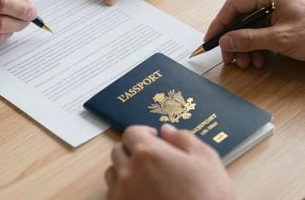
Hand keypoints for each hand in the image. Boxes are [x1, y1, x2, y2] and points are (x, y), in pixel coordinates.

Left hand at [106, 124, 234, 199]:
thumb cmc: (209, 197)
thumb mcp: (206, 160)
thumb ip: (183, 138)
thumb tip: (167, 130)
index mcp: (148, 154)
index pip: (131, 132)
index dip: (143, 132)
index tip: (153, 137)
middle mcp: (129, 173)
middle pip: (119, 150)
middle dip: (133, 149)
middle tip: (150, 157)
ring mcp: (122, 195)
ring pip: (113, 173)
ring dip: (125, 170)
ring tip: (146, 178)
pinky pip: (114, 195)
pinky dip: (124, 191)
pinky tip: (143, 194)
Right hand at [204, 0, 304, 67]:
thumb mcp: (280, 38)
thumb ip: (248, 39)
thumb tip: (224, 42)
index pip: (233, 5)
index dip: (219, 23)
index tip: (211, 39)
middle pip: (241, 18)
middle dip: (234, 41)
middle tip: (229, 58)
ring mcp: (278, 8)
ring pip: (251, 28)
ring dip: (245, 47)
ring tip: (247, 63)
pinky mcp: (284, 20)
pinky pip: (262, 33)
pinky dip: (258, 47)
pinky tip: (259, 59)